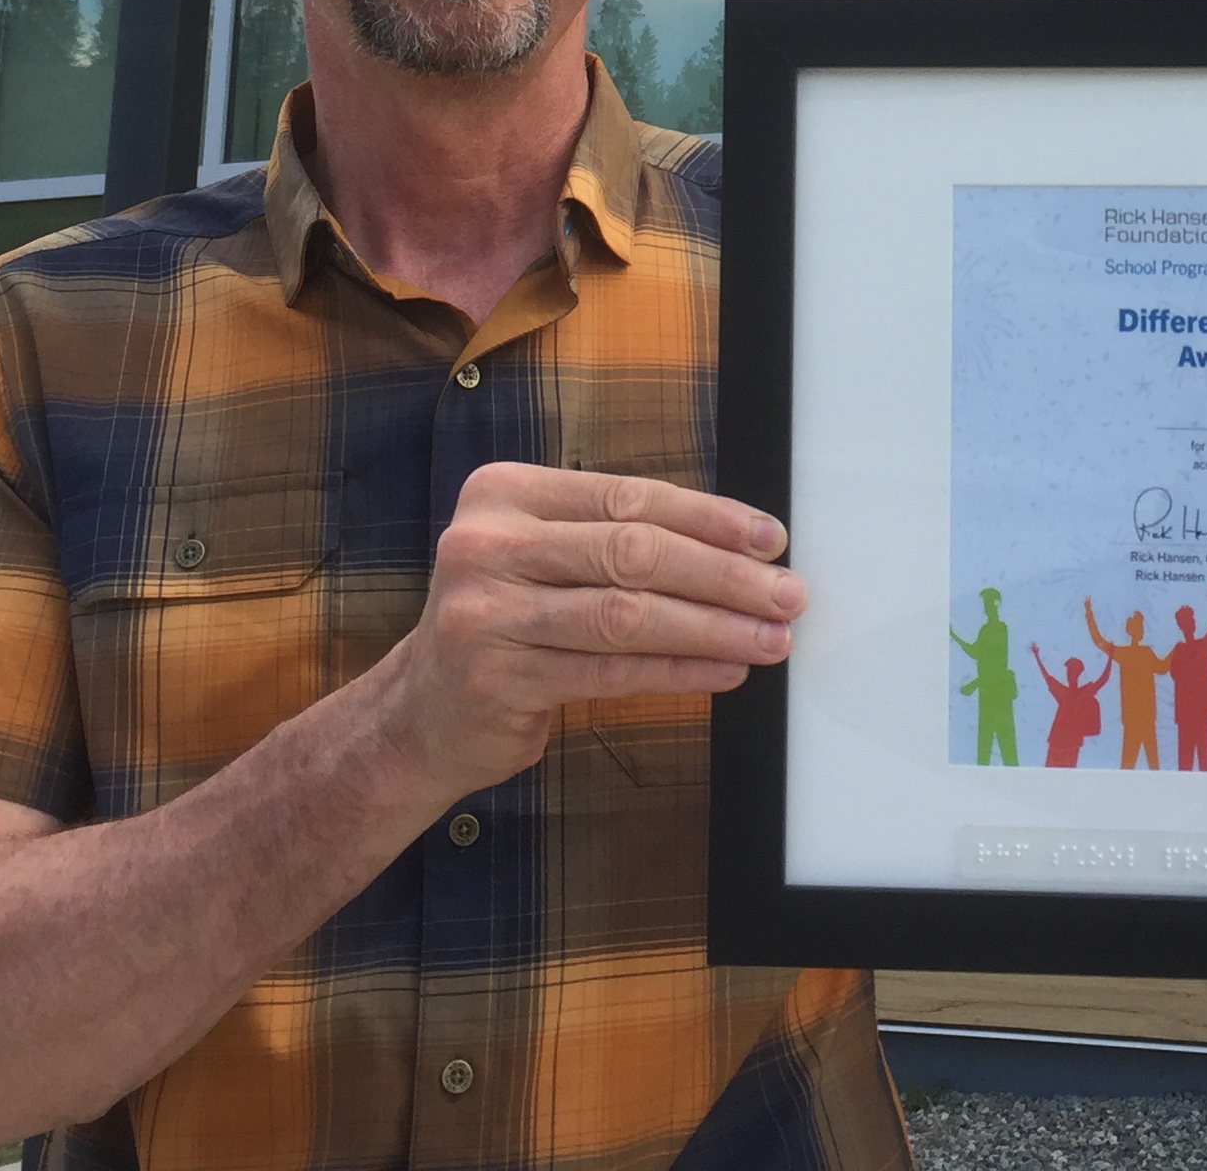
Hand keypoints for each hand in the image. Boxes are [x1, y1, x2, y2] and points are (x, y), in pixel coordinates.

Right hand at [374, 461, 803, 803]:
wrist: (420, 713)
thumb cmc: (506, 624)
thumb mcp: (542, 558)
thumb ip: (614, 538)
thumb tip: (738, 546)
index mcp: (504, 494)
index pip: (628, 496)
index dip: (709, 518)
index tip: (770, 540)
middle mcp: (486, 544)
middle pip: (632, 552)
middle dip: (723, 575)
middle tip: (786, 593)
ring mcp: (484, 614)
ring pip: (626, 615)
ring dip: (713, 626)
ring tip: (770, 637)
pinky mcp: (497, 680)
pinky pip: (611, 672)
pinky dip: (678, 671)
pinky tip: (724, 669)